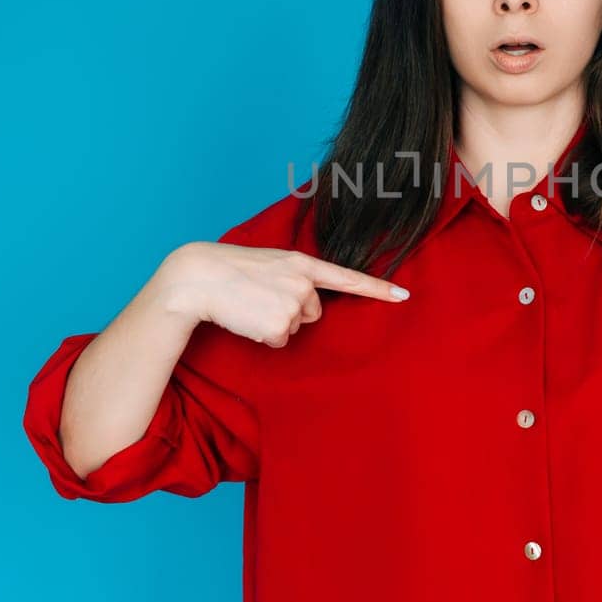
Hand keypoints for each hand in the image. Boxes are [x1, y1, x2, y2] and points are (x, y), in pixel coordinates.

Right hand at [159, 242, 409, 348]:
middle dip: (291, 310)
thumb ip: (294, 277)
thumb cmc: (230, 270)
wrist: (198, 277)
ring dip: (274, 322)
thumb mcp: (270, 264)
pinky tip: (247, 318)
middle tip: (261, 297)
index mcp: (301, 262)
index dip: (377, 289)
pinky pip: (279, 340)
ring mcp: (293, 304)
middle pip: (313, 311)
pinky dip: (263, 335)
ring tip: (250, 305)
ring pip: (295, 326)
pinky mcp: (279, 326)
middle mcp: (303, 282)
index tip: (402, 296)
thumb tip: (305, 306)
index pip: (346, 277)